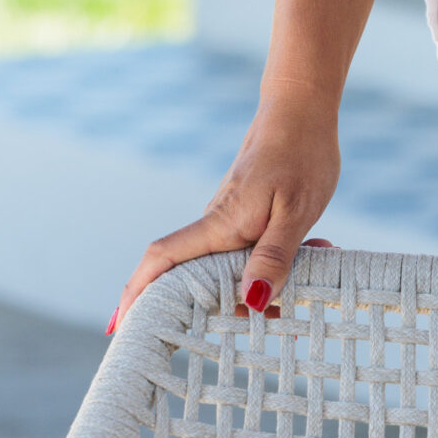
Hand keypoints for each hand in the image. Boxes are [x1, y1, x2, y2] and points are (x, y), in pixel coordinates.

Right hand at [105, 0, 377, 335]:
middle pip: (190, 276)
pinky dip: (273, 264)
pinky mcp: (246, 216)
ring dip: (258, 284)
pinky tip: (316, 250)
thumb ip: (275, 256)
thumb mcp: (297, 212)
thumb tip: (253, 302)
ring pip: (228, 268)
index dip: (137, 291)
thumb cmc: (302, 154)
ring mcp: (229, 220)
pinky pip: (248, 252)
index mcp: (220, 223)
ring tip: (309, 275)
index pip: (164, 260)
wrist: (303, 109)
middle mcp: (217, 223)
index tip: (120, 325)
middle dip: (214, 308)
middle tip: (261, 327)